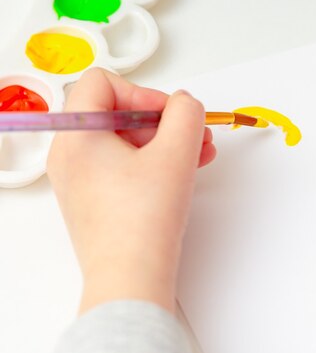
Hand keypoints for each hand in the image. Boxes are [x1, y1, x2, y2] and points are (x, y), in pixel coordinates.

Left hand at [47, 68, 215, 313]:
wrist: (131, 278)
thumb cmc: (143, 223)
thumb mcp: (176, 152)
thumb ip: (186, 113)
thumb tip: (184, 103)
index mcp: (76, 135)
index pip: (103, 83)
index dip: (144, 93)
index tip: (170, 116)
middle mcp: (70, 154)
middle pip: (117, 111)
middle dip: (163, 120)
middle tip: (193, 134)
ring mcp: (80, 179)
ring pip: (125, 140)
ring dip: (165, 141)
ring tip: (199, 154)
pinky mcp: (95, 198)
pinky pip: (124, 165)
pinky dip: (154, 162)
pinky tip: (184, 171)